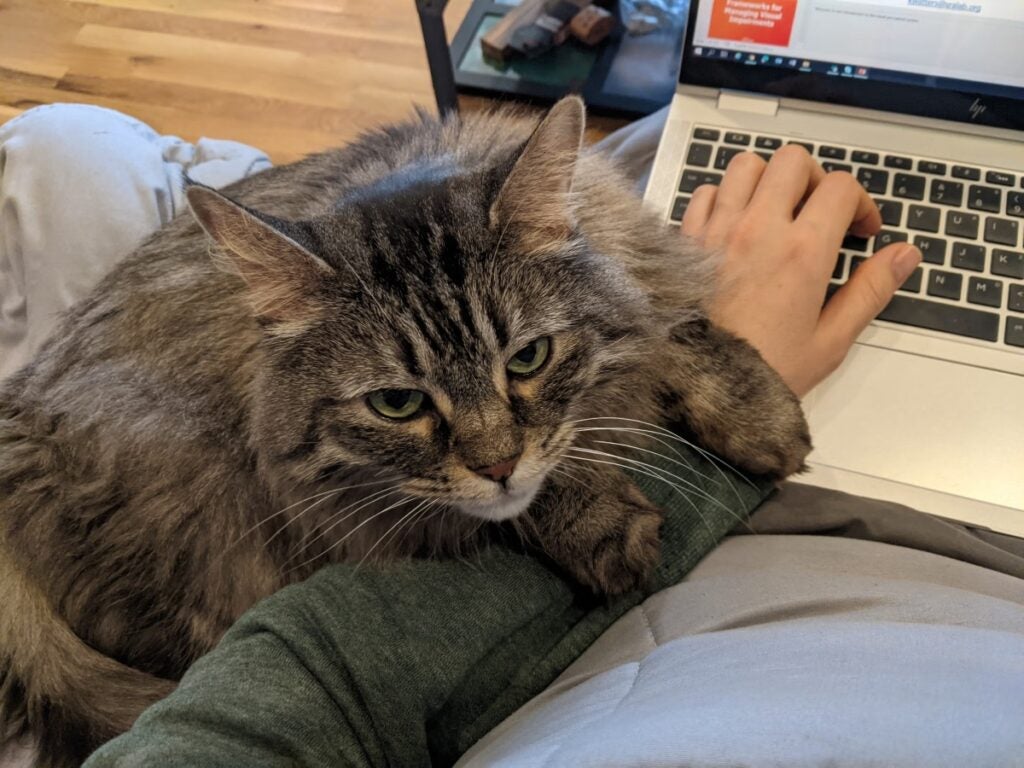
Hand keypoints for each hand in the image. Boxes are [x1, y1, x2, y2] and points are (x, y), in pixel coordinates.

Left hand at [680, 146, 921, 396]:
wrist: (698, 391)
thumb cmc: (761, 373)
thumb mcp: (830, 341)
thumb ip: (870, 290)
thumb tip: (903, 256)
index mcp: (802, 252)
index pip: (841, 187)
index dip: (860, 203)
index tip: (860, 231)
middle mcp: (758, 229)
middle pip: (793, 161)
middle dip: (815, 179)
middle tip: (819, 213)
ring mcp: (717, 230)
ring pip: (746, 166)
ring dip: (768, 180)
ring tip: (776, 213)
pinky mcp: (685, 240)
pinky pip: (706, 192)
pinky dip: (725, 198)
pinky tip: (735, 227)